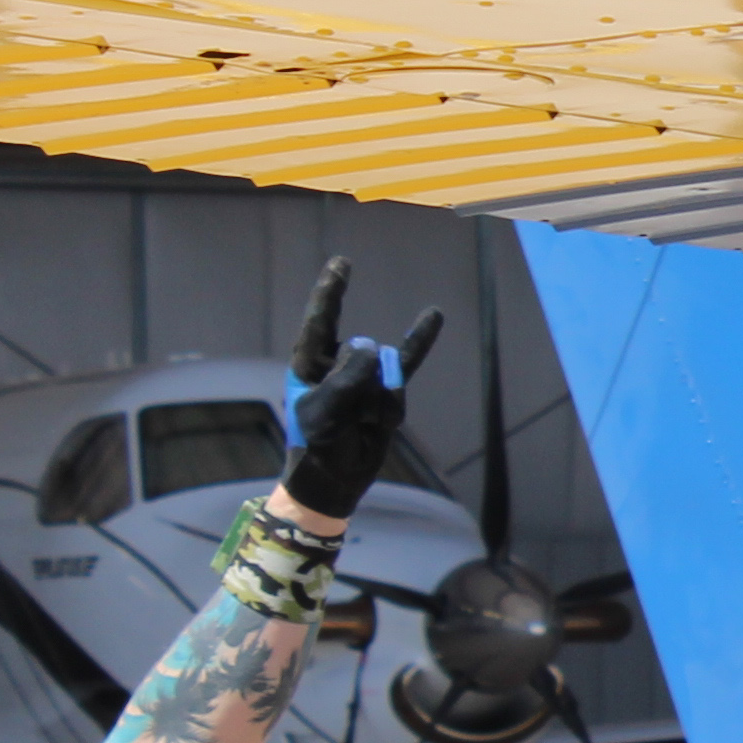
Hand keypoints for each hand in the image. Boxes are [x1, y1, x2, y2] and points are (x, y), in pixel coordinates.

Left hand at [274, 258, 443, 526]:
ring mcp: (363, 376)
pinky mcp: (385, 391)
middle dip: (359, 386)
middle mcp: (337, 363)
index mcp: (309, 364)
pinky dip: (418, 342)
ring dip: (380, 403)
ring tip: (363, 428)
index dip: (331, 291)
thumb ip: (347, 376)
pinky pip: (403, 370)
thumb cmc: (316, 444)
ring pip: (384, 372)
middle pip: (358, 353)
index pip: (321, 321)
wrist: (334, 479)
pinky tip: (432, 315)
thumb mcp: (323, 412)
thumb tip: (374, 345)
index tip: (342, 263)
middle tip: (349, 416)